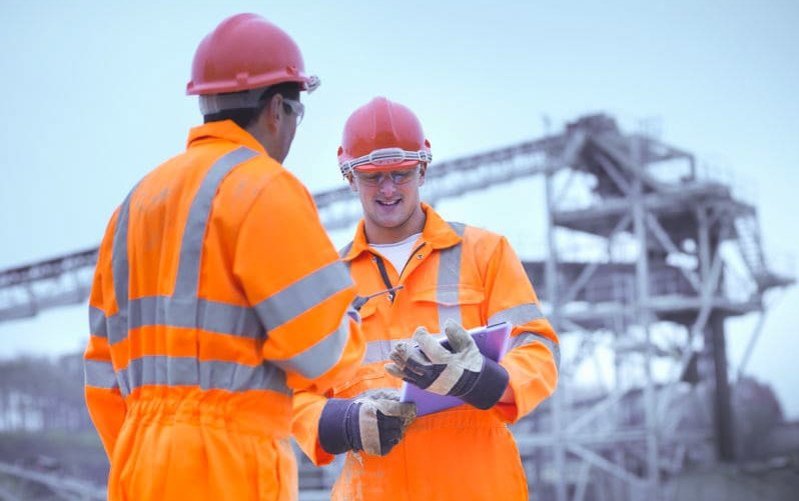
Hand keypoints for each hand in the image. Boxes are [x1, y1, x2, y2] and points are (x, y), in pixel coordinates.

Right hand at [318, 389, 415, 455]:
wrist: (343, 423)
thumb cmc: (361, 407)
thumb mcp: (372, 396)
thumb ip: (389, 395)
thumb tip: (404, 397)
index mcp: (377, 409)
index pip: (401, 409)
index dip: (409, 408)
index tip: (412, 407)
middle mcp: (377, 423)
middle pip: (400, 423)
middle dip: (401, 421)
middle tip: (400, 418)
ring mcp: (376, 437)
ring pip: (397, 435)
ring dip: (397, 430)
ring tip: (391, 427)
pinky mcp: (375, 447)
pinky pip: (391, 445)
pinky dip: (392, 440)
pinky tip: (387, 435)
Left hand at [385, 319, 508, 409]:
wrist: (473, 385)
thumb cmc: (470, 362)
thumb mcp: (469, 347)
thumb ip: (458, 334)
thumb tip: (447, 323)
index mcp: (448, 362)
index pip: (430, 348)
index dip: (422, 337)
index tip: (421, 330)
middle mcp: (437, 373)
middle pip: (416, 362)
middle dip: (405, 352)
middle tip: (399, 344)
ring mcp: (430, 382)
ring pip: (410, 372)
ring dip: (399, 362)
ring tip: (392, 353)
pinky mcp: (427, 386)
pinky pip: (410, 380)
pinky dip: (398, 373)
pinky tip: (389, 367)